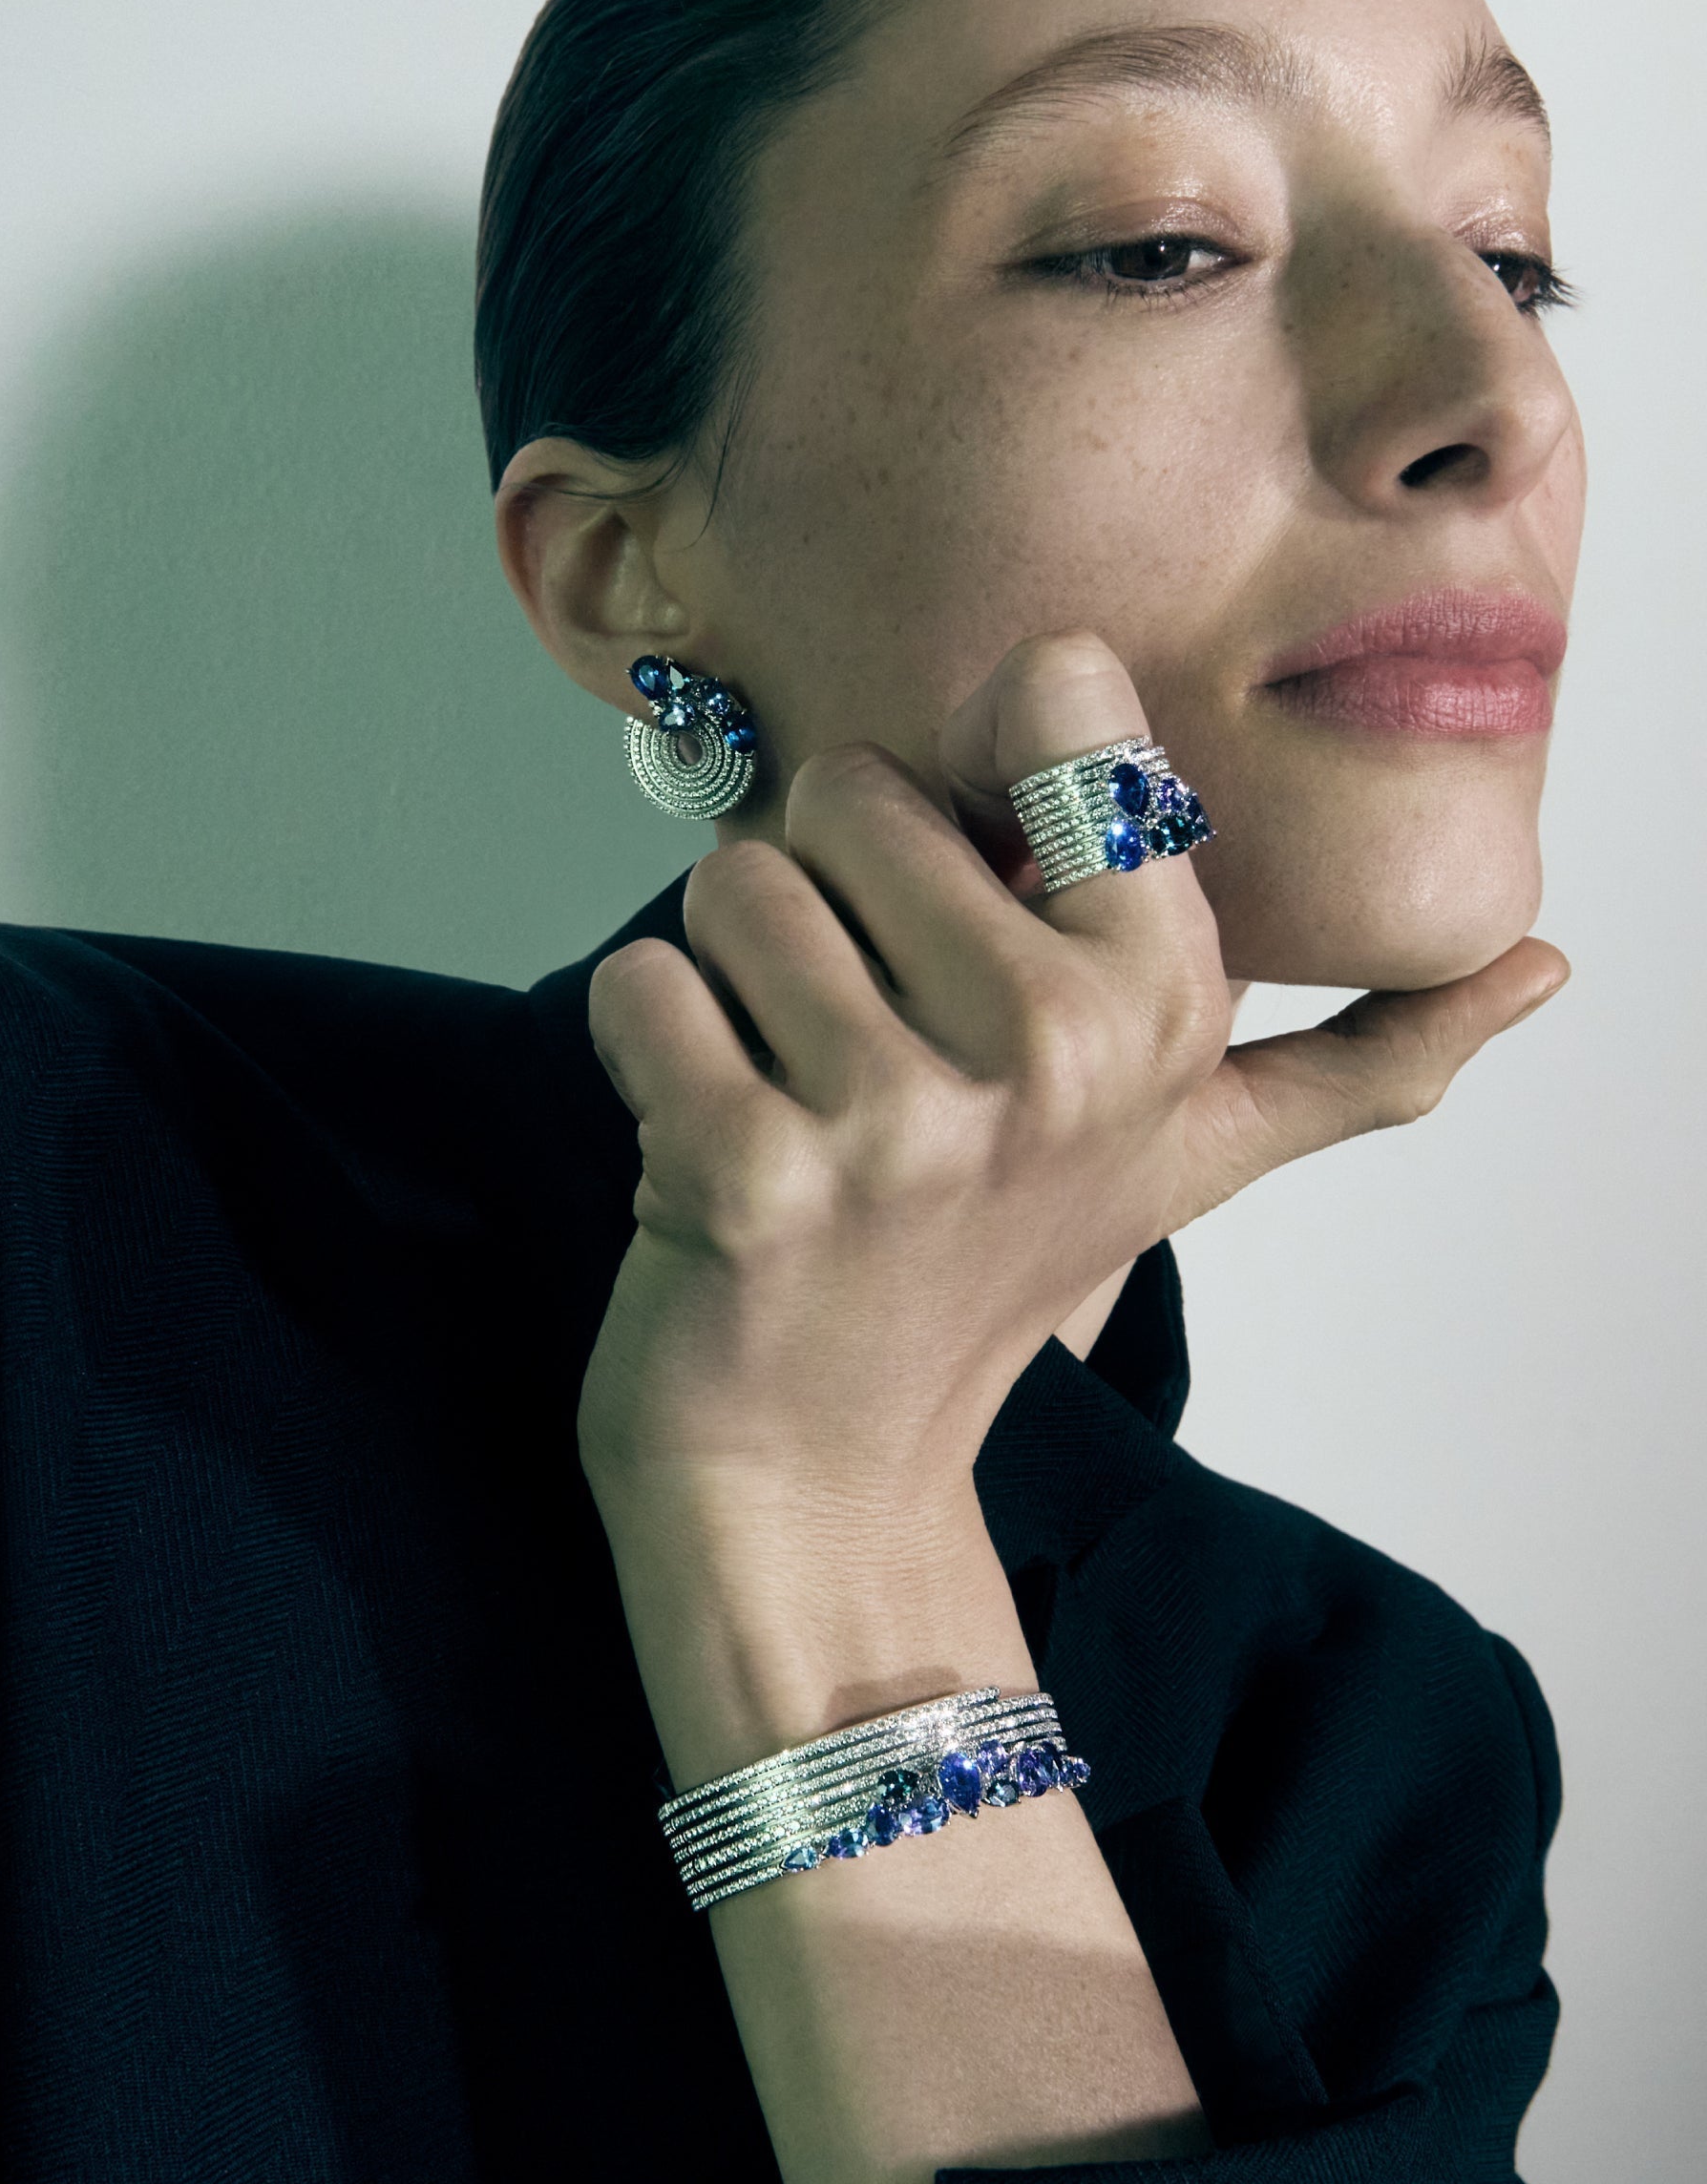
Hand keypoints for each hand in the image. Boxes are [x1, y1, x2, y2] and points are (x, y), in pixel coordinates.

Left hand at [578, 634, 1565, 1764]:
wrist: (818, 1467)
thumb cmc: (985, 1278)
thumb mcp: (1187, 1159)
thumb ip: (1356, 1061)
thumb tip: (1540, 973)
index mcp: (1163, 1008)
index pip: (1059, 715)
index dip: (981, 788)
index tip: (975, 898)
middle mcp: (1054, 1052)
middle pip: (853, 794)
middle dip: (829, 907)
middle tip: (862, 1046)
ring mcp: (902, 1124)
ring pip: (738, 881)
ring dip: (733, 988)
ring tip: (791, 1097)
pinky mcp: (749, 1176)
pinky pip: (643, 986)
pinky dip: (649, 1049)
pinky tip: (710, 1146)